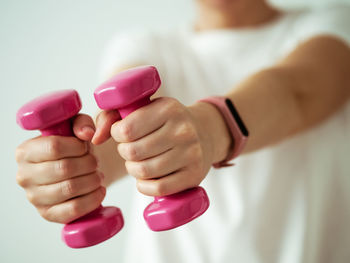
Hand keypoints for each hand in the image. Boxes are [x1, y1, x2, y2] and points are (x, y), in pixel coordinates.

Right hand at [15, 114, 105, 223]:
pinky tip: (99, 190)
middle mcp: (24, 176)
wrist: (76, 171)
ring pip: (70, 188)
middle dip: (88, 164)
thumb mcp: (75, 127)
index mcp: (25, 152)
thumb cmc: (73, 147)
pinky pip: (73, 209)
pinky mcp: (48, 214)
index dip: (77, 147)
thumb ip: (81, 123)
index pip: (54, 147)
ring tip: (97, 175)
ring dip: (92, 180)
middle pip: (64, 168)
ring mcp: (34, 198)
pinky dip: (93, 199)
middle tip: (95, 163)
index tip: (86, 147)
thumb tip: (87, 134)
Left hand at [93, 97, 230, 195]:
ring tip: (138, 161)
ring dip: (133, 169)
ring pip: (143, 171)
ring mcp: (191, 154)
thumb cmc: (164, 121)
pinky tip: (146, 177)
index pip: (126, 129)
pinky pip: (158, 188)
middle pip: (133, 152)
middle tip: (130, 149)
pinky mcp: (193, 175)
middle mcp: (182, 130)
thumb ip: (110, 116)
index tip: (123, 133)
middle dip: (125, 152)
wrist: (203, 133)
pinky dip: (144, 186)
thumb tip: (95, 139)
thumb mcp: (141, 108)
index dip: (117, 134)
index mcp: (168, 108)